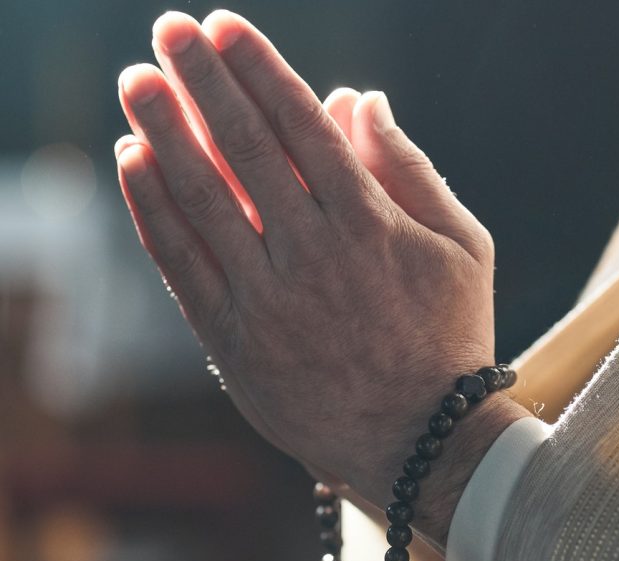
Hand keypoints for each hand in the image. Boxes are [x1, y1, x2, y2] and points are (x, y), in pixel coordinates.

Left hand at [115, 10, 528, 543]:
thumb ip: (410, 169)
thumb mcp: (463, 247)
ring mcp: (266, 299)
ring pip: (200, 199)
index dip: (258, 68)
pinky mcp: (234, 342)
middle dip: (201, 80)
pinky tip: (133, 162)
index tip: (224, 27)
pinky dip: (153, 210)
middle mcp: (311, 253)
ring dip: (161, 131)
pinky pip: (181, 265)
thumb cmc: (449, 337)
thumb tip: (360, 100)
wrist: (421, 440)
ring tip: (136, 80)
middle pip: (241, 148)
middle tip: (168, 30)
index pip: (298, 125)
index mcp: (370, 223)